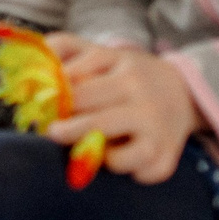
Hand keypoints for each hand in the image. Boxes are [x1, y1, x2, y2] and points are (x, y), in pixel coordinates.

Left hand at [47, 34, 201, 182]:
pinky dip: (124, 170)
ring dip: (94, 154)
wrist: (182, 92)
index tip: (41, 104)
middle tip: (53, 131)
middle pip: (94, 122)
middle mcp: (143, 99)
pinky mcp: (166, 156)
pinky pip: (138, 172)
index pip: (75, 86)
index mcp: (122, 69)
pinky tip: (118, 156)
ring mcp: (157, 129)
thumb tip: (36, 56)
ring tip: (86, 144)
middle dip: (64, 130)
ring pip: (116, 155)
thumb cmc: (127, 75)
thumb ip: (64, 47)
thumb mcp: (100, 53)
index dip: (53, 99)